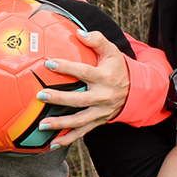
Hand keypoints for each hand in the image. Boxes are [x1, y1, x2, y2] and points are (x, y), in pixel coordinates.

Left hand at [36, 29, 128, 147]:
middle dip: (59, 98)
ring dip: (60, 124)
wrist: (135, 90)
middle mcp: (103, 96)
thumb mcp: (112, 51)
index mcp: (105, 77)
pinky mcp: (98, 122)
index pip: (84, 72)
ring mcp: (101, 112)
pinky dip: (68, 139)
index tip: (49, 63)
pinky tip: (52, 144)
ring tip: (42, 125)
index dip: (67, 67)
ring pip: (79, 120)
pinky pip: (82, 133)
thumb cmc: (117, 67)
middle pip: (79, 100)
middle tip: (41, 95)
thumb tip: (79, 33)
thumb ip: (97, 40)